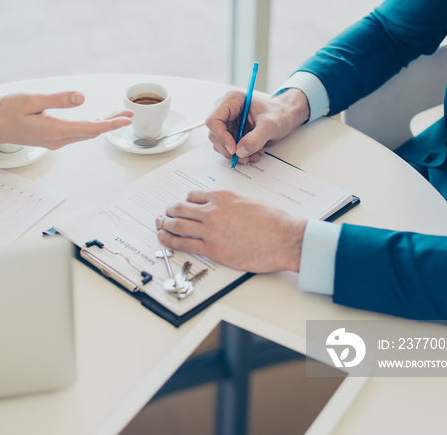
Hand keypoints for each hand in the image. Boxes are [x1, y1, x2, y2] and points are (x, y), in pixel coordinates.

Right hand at [0, 91, 132, 149]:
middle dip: (111, 123)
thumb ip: (58, 100)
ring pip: (84, 134)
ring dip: (101, 125)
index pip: (91, 128)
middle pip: (91, 132)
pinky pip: (76, 134)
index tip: (126, 119)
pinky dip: (90, 127)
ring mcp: (55, 141)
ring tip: (116, 116)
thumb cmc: (7, 113)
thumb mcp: (32, 100)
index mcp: (56, 130)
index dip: (111, 123)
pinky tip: (94, 121)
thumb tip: (80, 97)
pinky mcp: (51, 139)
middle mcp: (58, 139)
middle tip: (127, 115)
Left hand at [155, 190, 306, 272]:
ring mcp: (210, 231)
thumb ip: (230, 202)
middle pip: (180, 209)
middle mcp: (212, 211)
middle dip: (169, 212)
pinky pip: (184, 244)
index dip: (185, 202)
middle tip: (164, 216)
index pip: (193, 196)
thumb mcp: (249, 200)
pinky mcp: (212, 250)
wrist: (285, 239)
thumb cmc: (274, 221)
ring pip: (177, 225)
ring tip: (160, 227)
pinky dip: (170, 241)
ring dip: (165, 226)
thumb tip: (222, 207)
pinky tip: (164, 240)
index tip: (183, 207)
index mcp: (222, 196)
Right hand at [207, 88, 309, 163]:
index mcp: (231, 101)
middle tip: (243, 157)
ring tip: (252, 154)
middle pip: (214, 134)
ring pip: (220, 144)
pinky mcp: (232, 133)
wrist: (286, 117)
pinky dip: (239, 154)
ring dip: (235, 154)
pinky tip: (252, 153)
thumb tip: (240, 151)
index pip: (214, 120)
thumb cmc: (280, 114)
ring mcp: (228, 123)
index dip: (221, 137)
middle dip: (229, 149)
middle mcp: (226, 111)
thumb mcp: (270, 125)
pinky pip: (229, 148)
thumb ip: (255, 138)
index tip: (234, 149)